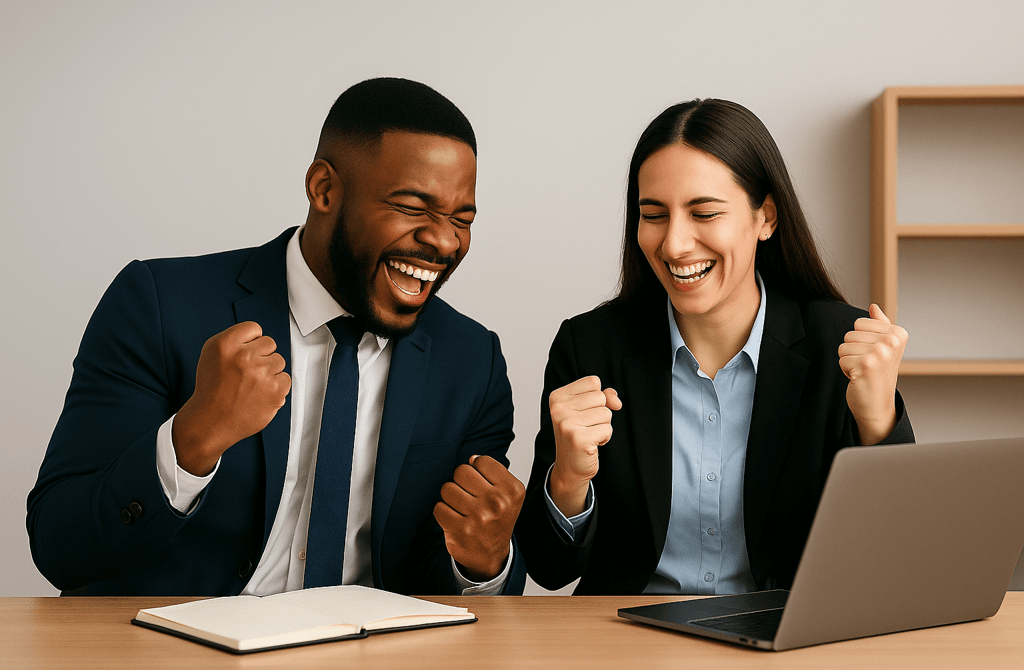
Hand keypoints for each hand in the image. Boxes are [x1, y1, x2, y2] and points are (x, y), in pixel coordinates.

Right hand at [172, 321, 290, 474]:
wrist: (211, 421)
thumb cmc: (212, 388)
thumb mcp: (212, 354)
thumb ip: (236, 340)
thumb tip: (260, 337)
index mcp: (226, 345)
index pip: (254, 328)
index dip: (251, 341)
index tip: (245, 352)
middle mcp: (244, 357)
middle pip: (269, 343)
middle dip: (261, 356)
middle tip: (246, 373)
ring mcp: (261, 374)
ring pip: (279, 360)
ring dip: (269, 371)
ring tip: (251, 385)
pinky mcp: (275, 391)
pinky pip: (285, 379)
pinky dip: (276, 387)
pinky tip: (259, 394)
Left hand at [434, 455, 525, 581]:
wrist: (492, 555)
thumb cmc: (497, 519)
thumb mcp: (506, 493)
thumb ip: (491, 472)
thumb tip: (472, 459)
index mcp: (512, 490)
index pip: (481, 461)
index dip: (476, 471)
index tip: (481, 484)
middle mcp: (498, 502)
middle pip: (461, 471)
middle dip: (460, 481)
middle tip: (468, 495)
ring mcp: (479, 517)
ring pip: (447, 488)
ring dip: (450, 497)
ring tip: (461, 507)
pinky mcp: (461, 531)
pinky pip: (439, 508)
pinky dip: (443, 512)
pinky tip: (454, 519)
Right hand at [547, 376, 621, 516]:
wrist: (570, 467)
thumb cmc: (580, 434)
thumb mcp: (588, 409)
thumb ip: (604, 396)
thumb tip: (616, 402)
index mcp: (557, 397)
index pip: (593, 382)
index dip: (596, 398)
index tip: (584, 413)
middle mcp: (558, 408)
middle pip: (600, 397)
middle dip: (601, 413)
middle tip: (586, 426)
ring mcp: (567, 424)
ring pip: (606, 413)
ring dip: (603, 426)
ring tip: (589, 435)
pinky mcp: (579, 439)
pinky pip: (608, 429)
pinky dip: (605, 438)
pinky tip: (592, 444)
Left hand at [838, 304, 907, 444]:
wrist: (878, 405)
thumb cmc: (879, 374)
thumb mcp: (884, 347)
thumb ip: (880, 325)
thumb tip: (873, 306)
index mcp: (898, 334)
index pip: (859, 322)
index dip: (860, 339)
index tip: (873, 354)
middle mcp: (892, 342)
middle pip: (850, 334)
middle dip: (853, 351)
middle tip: (867, 366)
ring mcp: (880, 353)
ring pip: (843, 347)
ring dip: (849, 361)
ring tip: (863, 371)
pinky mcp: (866, 366)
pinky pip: (841, 359)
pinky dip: (846, 371)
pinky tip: (859, 378)